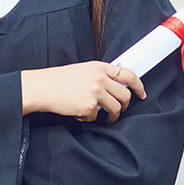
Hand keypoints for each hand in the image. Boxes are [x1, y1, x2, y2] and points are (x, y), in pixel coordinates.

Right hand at [21, 61, 145, 123]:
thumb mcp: (83, 70)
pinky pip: (97, 117)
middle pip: (125, 95)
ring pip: (116, 109)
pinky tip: (78, 112)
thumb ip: (100, 75)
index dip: (139, 85)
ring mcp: (95, 92)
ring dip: (112, 116)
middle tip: (118, 110)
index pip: (129, 74)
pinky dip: (89, 117)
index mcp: (99, 67)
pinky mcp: (88, 106)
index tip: (142, 93)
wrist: (42, 88)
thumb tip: (117, 86)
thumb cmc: (60, 80)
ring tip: (103, 116)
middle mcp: (99, 78)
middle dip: (124, 106)